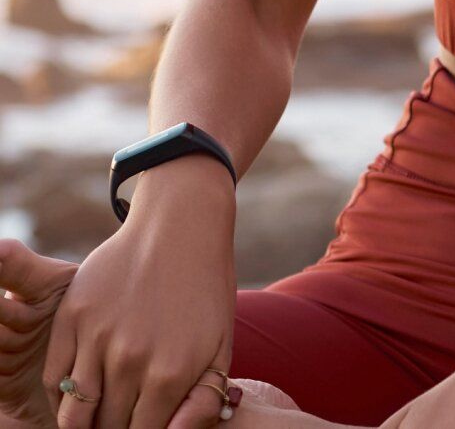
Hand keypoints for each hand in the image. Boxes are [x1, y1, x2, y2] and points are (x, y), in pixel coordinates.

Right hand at [42, 172, 236, 428]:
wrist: (180, 226)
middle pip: (107, 428)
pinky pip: (53, 378)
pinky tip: (82, 385)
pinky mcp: (72, 315)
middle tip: (125, 410)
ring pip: (74, 413)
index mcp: (170, 374)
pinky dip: (62, 393)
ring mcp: (97, 336)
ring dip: (86, 419)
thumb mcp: (221, 346)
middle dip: (116, 426)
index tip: (143, 421)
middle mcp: (130, 360)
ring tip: (103, 406)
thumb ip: (203, 402)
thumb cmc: (205, 290)